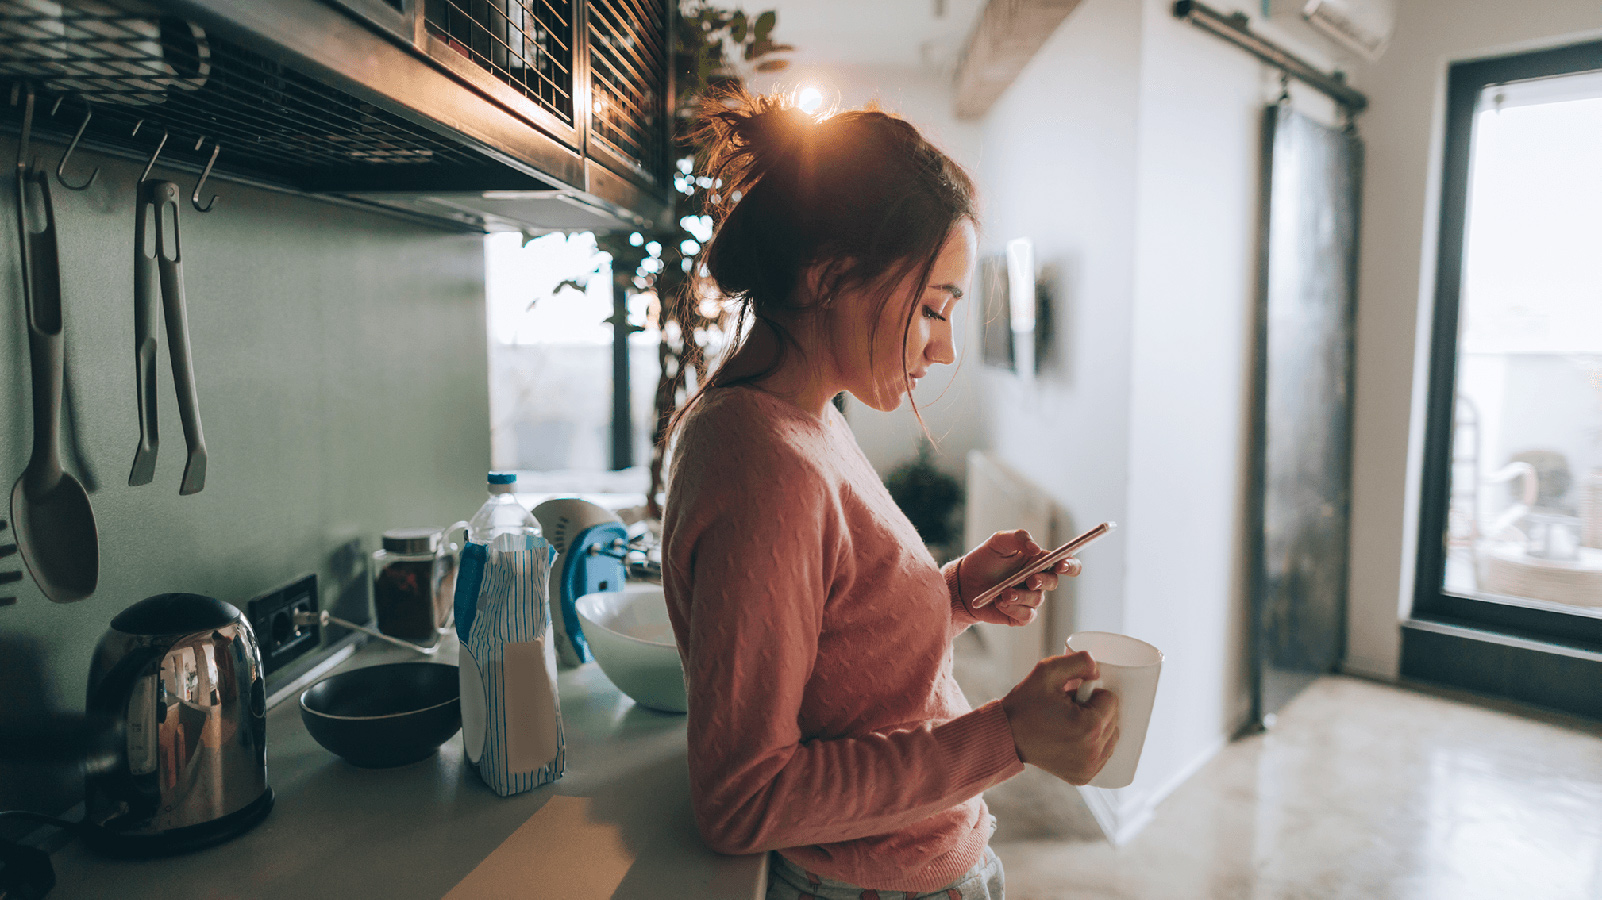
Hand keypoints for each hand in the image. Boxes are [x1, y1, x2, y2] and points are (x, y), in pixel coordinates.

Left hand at [959, 530, 1081, 625]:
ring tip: (1003, 593)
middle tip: (1031, 580)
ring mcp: (1029, 599)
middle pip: (1054, 582)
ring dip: (1021, 596)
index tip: (1062, 565)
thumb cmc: (985, 558)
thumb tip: (1037, 549)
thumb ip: (1019, 538)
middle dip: (1043, 581)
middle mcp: (1038, 580)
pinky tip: (1000, 602)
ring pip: (1037, 600)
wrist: (964, 581)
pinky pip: (1027, 616)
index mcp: (1039, 561)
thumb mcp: (998, 541)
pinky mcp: (1019, 615)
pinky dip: (1014, 609)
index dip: (1070, 565)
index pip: (1066, 563)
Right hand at [1000, 651, 1118, 784]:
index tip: (1071, 696)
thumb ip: (1079, 661)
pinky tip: (1073, 738)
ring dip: (1098, 727)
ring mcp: (1088, 768)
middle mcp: (1092, 752)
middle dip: (1096, 710)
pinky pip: (1102, 754)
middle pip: (1114, 720)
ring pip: (1111, 737)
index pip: (1112, 701)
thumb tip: (1099, 670)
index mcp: (1089, 727)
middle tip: (1069, 708)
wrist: (1005, 735)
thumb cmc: (1025, 703)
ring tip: (1069, 723)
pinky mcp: (1083, 776)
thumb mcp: (1047, 671)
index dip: (1092, 693)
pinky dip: (1093, 744)